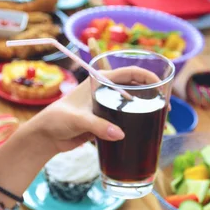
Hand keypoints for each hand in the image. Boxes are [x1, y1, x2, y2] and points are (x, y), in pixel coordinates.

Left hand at [29, 66, 157, 154]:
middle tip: (164, 109)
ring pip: (131, 105)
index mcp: (100, 81)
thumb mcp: (78, 120)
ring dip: (145, 111)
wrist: (45, 137)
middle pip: (135, 88)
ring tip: (159, 122)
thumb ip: (98, 126)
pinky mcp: (105, 122)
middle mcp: (105, 91)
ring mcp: (106, 107)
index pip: (130, 72)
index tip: (161, 87)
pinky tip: (144, 133)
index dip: (147, 77)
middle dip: (151, 96)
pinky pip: (124, 121)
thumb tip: (120, 135)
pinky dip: (135, 125)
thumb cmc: (57, 119)